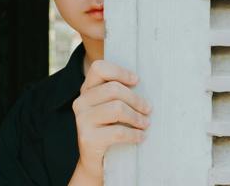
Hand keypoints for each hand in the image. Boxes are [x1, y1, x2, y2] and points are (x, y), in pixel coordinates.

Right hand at [68, 60, 151, 183]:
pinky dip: (134, 134)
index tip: (137, 81)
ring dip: (137, 117)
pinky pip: (118, 131)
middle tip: (148, 109)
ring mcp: (82, 120)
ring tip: (145, 123)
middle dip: (136, 99)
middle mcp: (81, 102)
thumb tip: (142, 82)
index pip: (99, 68)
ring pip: (117, 108)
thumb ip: (118, 93)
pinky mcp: (87, 138)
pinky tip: (141, 136)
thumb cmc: (109, 129)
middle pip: (114, 89)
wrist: (96, 162)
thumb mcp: (111, 107)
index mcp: (86, 90)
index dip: (120, 72)